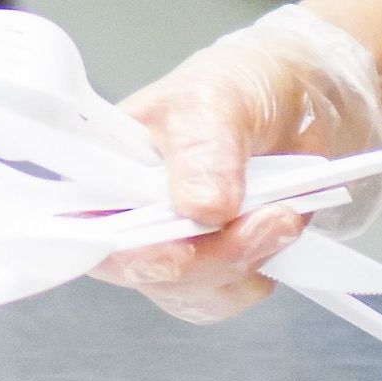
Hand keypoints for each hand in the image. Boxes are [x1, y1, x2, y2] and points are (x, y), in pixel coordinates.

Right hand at [105, 0, 381, 318]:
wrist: (301, 100)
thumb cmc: (240, 84)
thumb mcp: (217, 99)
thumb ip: (203, 150)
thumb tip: (200, 209)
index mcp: (103, 164)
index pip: (80, 220)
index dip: (118, 247)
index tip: (175, 251)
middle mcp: (125, 210)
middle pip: (136, 267)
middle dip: (205, 258)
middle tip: (268, 220)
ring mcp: (167, 240)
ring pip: (185, 290)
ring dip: (241, 264)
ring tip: (285, 215)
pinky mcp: (210, 263)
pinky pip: (223, 295)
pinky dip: (256, 272)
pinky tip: (280, 230)